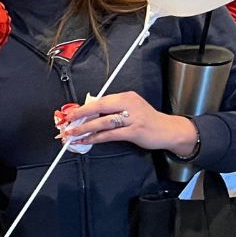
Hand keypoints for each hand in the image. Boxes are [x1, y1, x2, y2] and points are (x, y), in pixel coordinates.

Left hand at [62, 91, 197, 155]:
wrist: (169, 130)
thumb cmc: (147, 119)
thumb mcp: (131, 108)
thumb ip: (113, 108)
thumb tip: (89, 113)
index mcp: (126, 96)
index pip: (100, 100)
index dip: (83, 107)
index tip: (70, 113)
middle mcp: (129, 104)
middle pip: (99, 107)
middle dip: (80, 114)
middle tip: (66, 121)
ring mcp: (132, 118)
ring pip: (103, 122)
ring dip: (84, 128)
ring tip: (72, 133)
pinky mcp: (134, 131)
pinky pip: (110, 135)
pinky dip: (95, 138)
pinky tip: (86, 140)